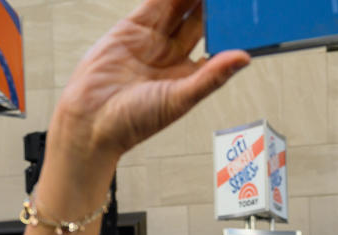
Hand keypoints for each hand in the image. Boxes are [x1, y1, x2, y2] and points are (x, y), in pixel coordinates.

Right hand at [52, 0, 248, 164]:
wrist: (92, 120)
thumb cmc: (135, 121)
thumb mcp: (181, 98)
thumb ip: (212, 76)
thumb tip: (244, 58)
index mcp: (190, 74)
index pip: (216, 44)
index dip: (229, 28)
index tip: (246, 13)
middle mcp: (173, 55)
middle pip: (199, 21)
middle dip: (214, 6)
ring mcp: (153, 40)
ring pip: (178, 7)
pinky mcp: (132, 27)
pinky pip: (154, 3)